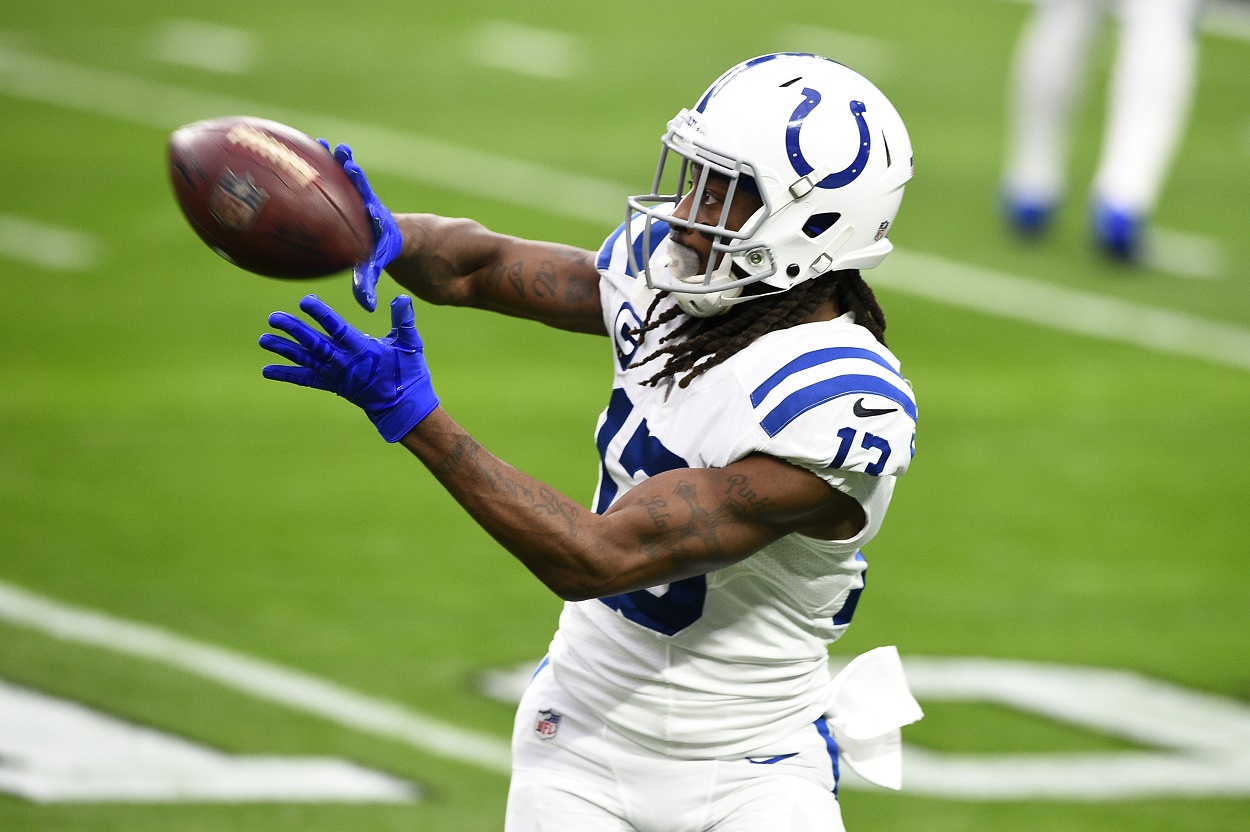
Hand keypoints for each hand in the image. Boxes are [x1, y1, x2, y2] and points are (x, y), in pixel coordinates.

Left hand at [260, 294, 437, 441]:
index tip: (306, 301)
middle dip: (293, 330)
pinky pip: (305, 380)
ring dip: (284, 350)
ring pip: (305, 360)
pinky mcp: (331, 385)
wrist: (402, 407)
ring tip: (264, 339)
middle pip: (314, 343)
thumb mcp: (410, 345)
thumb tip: (401, 297)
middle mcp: (344, 362)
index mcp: (362, 349)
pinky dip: (286, 375)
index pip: (337, 328)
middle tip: (274, 318)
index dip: (321, 314)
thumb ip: (404, 320)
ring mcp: (335, 375)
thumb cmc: (408, 373)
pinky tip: (267, 370)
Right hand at [318, 139, 402, 312]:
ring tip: (323, 144)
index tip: (363, 196)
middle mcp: (365, 203)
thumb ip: (368, 282)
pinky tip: (299, 151)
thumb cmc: (377, 253)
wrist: (384, 235)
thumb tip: (368, 305)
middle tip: (345, 158)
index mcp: (373, 221)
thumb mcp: (373, 266)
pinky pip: (330, 176)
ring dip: (334, 160)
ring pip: (344, 175)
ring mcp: (355, 195)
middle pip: (359, 185)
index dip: (367, 202)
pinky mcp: (346, 191)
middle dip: (352, 174)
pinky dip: (318, 165)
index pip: (371, 210)